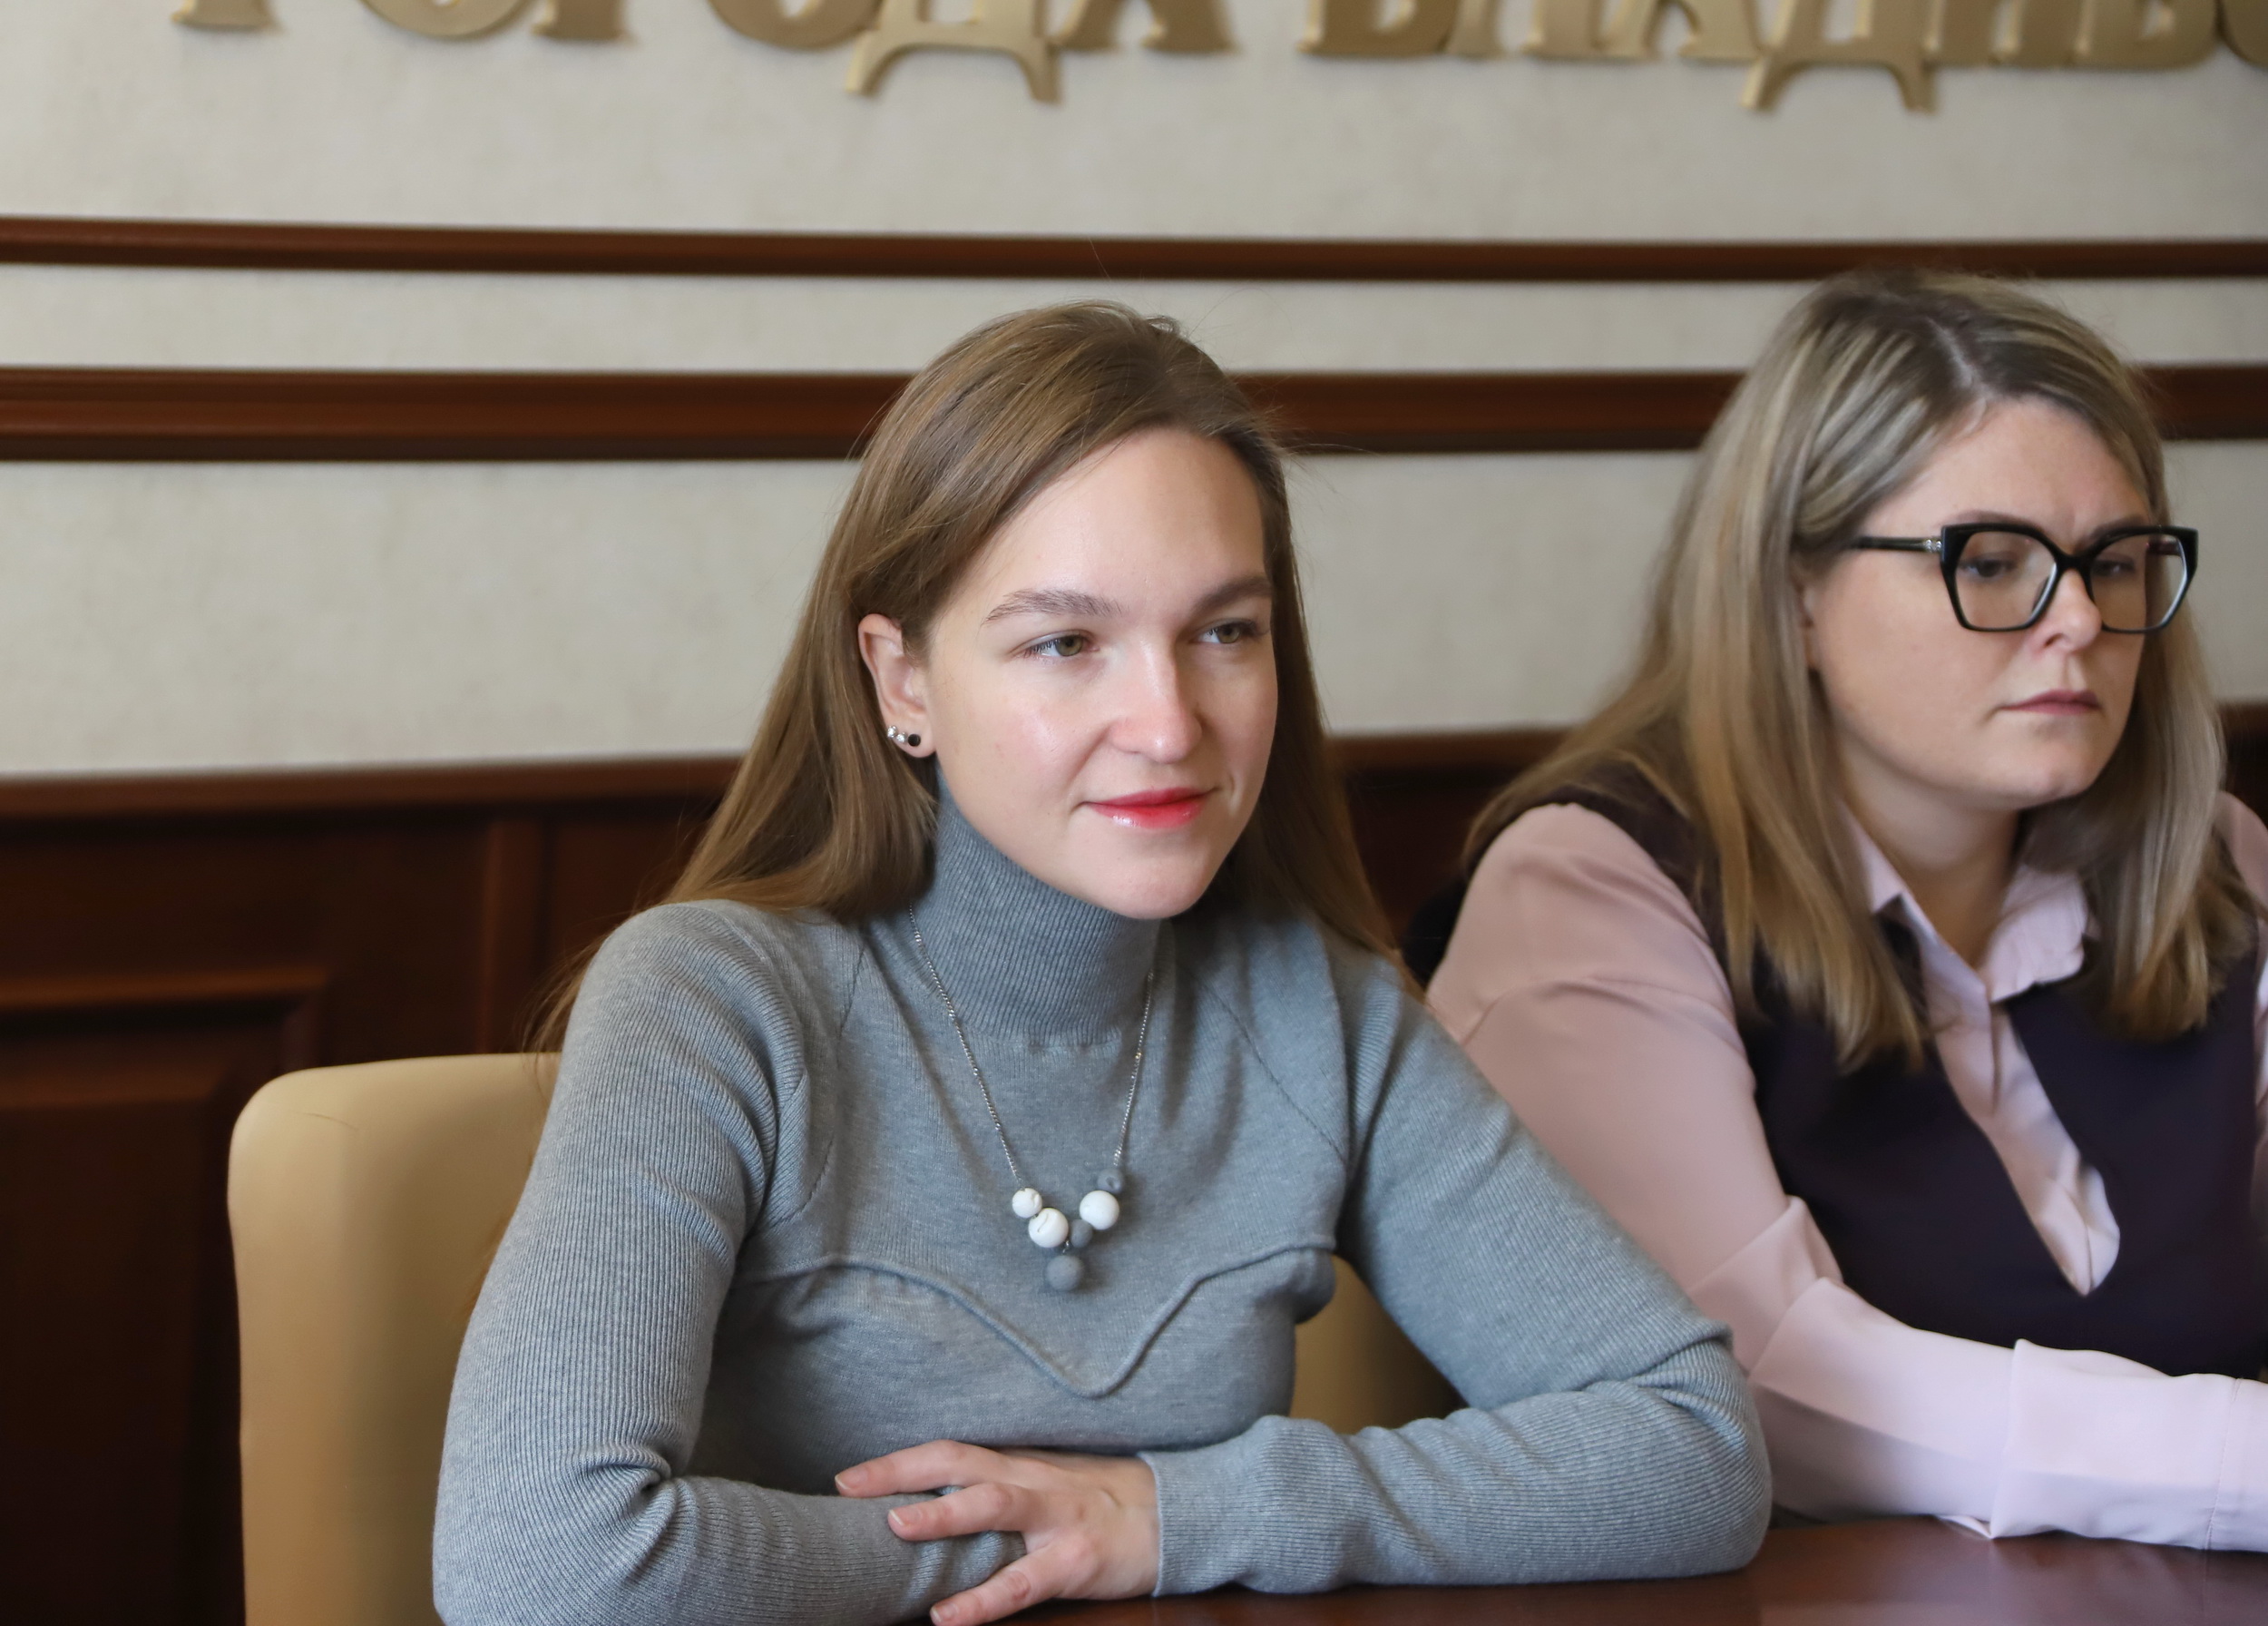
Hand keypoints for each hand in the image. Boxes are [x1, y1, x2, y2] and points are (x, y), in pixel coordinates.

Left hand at [835, 1441, 1159, 1625]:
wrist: (1178, 1513)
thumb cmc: (1105, 1501)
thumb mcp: (1051, 1484)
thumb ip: (1002, 1488)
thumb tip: (938, 1506)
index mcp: (1022, 1465)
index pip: (951, 1453)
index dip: (899, 1462)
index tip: (848, 1478)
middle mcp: (1033, 1482)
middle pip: (959, 1463)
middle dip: (900, 1471)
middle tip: (847, 1486)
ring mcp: (1056, 1519)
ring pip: (993, 1505)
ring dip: (943, 1514)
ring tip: (894, 1525)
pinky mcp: (1075, 1560)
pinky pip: (1023, 1581)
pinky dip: (983, 1600)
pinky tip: (947, 1618)